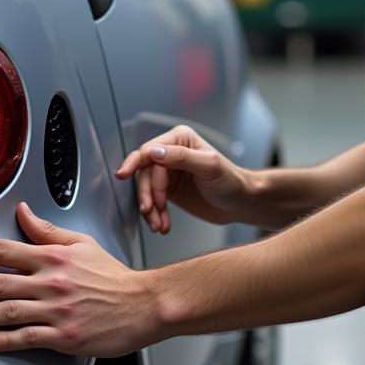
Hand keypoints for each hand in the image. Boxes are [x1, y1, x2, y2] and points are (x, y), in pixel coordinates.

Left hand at [0, 202, 158, 355]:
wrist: (143, 304)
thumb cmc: (113, 276)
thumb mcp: (82, 244)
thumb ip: (47, 230)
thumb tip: (22, 213)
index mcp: (53, 257)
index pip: (3, 250)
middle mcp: (51, 282)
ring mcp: (56, 310)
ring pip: (5, 312)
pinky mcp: (64, 336)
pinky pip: (26, 338)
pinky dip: (3, 340)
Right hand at [115, 124, 252, 233]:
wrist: (241, 204)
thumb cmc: (231, 182)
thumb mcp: (209, 167)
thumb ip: (182, 157)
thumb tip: (154, 152)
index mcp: (180, 140)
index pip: (150, 151)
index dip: (134, 163)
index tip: (123, 175)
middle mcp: (171, 153)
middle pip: (145, 172)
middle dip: (147, 194)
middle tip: (150, 212)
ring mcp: (169, 172)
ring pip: (146, 189)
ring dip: (150, 209)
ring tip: (159, 224)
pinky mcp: (168, 189)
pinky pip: (152, 200)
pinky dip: (155, 214)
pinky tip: (163, 225)